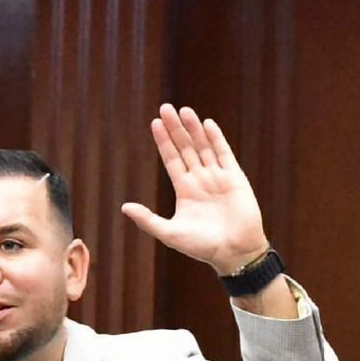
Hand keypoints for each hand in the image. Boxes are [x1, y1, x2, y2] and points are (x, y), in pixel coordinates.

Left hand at [121, 104, 269, 275]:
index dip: (163, 142)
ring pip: (203, 147)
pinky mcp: (235, 178)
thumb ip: (148, 219)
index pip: (171, 159)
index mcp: (184, 190)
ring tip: (184, 110)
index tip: (155, 123)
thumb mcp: (170, 233)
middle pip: (185, 147)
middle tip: (165, 108)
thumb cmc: (202, 247)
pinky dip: (216, 139)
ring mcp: (218, 177)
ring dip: (194, 129)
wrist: (234, 253)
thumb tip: (124, 207)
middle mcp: (200, 180)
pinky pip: (224, 154)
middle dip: (176, 128)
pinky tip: (207, 124)